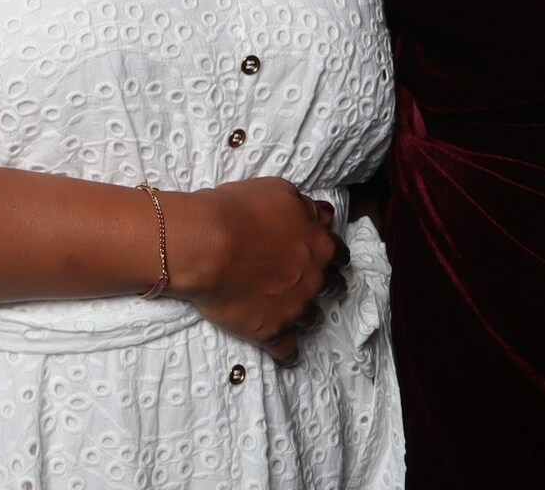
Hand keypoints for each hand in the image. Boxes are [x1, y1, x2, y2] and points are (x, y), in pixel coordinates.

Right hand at [162, 180, 344, 361]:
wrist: (206, 246)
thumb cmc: (238, 212)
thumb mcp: (279, 192)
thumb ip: (306, 207)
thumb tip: (322, 215)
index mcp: (318, 244)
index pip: (338, 252)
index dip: (331, 253)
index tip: (324, 255)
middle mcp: (313, 279)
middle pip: (333, 286)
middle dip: (325, 284)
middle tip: (308, 280)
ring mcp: (294, 309)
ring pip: (312, 319)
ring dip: (304, 314)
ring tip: (287, 310)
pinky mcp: (271, 333)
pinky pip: (287, 351)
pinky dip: (285, 350)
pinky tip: (281, 348)